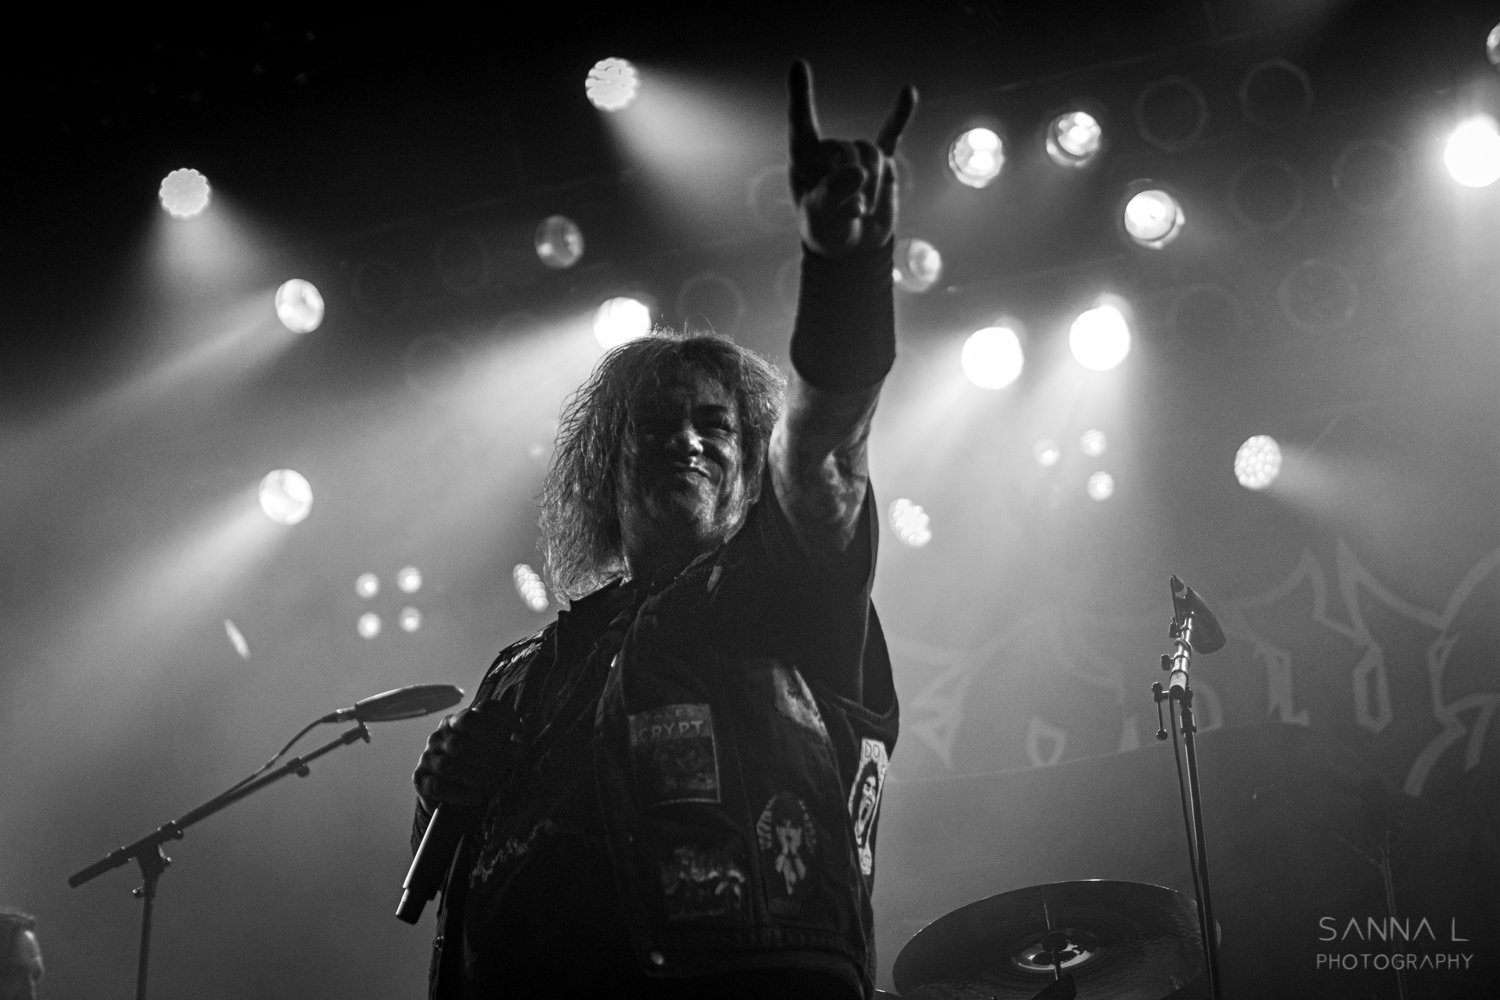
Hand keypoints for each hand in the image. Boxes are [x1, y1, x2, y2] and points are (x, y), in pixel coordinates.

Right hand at [412, 700, 519, 809]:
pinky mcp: (421, 779)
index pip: (471, 717)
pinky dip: (462, 794)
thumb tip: (517, 749)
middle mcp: (439, 736)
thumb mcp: (493, 749)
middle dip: (487, 758)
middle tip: (504, 768)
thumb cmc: (478, 764)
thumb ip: (504, 745)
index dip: (493, 726)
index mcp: (457, 721)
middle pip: (461, 743)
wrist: (451, 793)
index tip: (513, 737)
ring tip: (493, 783)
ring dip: (476, 777)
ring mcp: (427, 757)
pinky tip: (478, 797)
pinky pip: (438, 787)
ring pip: (449, 766)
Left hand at [787, 59, 916, 256]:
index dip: (800, 96)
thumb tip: (859, 169)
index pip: (801, 124)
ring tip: (860, 210)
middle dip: (853, 186)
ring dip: (872, 189)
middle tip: (846, 213)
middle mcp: (829, 150)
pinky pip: (891, 135)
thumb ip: (833, 195)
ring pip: (873, 156)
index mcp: (804, 159)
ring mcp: (856, 154)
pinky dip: (900, 116)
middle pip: (850, 151)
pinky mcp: (882, 161)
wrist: (853, 250)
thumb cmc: (827, 232)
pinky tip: (909, 92)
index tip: (799, 64)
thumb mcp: (821, 220)